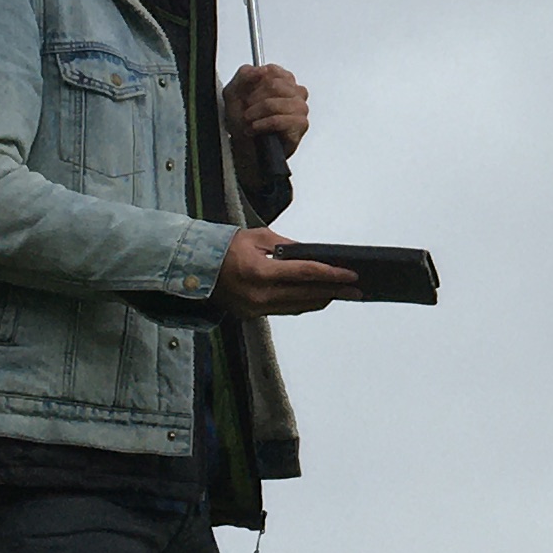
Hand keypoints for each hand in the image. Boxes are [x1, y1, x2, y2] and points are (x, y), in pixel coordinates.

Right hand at [216, 228, 354, 316]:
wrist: (196, 267)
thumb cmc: (226, 247)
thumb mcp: (259, 238)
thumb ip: (288, 247)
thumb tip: (313, 255)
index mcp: (260, 272)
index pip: (305, 274)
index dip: (332, 274)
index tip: (351, 275)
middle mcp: (259, 294)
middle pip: (307, 295)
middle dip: (335, 291)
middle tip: (356, 289)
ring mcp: (256, 308)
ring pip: (299, 306)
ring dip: (322, 299)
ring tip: (342, 293)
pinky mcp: (253, 314)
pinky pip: (285, 310)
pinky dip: (303, 303)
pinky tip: (318, 297)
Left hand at [224, 62, 309, 154]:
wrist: (244, 148)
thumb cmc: (243, 122)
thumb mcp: (234, 93)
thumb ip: (244, 75)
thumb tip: (259, 69)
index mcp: (282, 81)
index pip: (272, 71)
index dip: (254, 83)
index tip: (246, 95)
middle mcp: (294, 93)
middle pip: (275, 85)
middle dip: (255, 100)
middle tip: (247, 110)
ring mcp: (300, 109)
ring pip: (278, 103)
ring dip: (258, 113)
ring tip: (250, 121)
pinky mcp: (300, 125)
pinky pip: (281, 120)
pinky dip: (264, 124)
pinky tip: (256, 128)